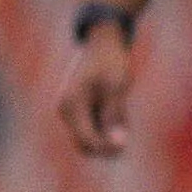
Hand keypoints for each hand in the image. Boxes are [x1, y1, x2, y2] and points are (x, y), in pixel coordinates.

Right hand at [56, 22, 136, 156]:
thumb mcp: (117, 87)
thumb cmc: (111, 62)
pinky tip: (117, 107)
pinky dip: (106, 125)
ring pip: (89, 138)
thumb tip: (118, 144)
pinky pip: (92, 129)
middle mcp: (65, 110)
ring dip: (108, 134)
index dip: (106, 149)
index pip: (87, 141)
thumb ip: (115, 116)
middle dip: (106, 144)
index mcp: (71, 105)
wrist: (103, 42)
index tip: (125, 145)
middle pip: (84, 145)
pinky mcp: (77, 111)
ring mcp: (69, 111)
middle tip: (126, 128)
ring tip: (122, 109)